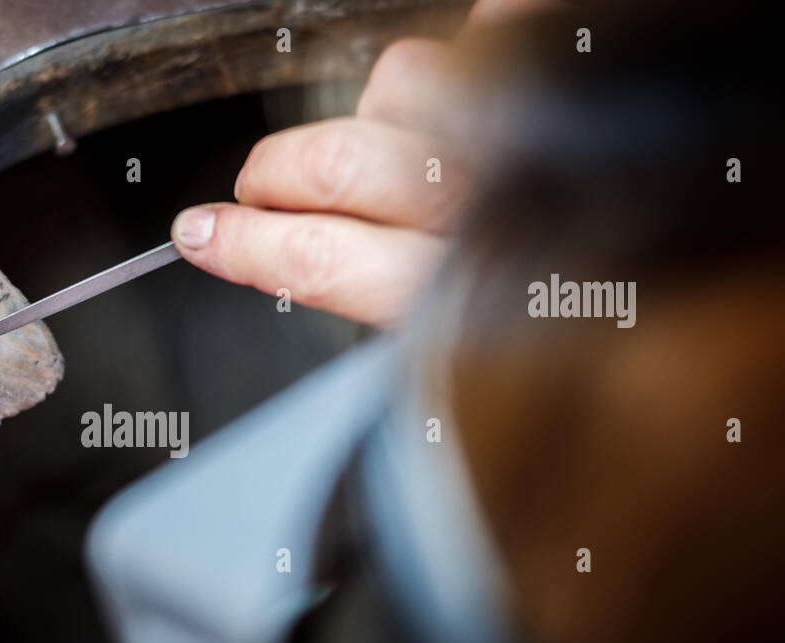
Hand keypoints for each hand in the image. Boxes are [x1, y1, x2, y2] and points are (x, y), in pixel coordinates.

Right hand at [170, 0, 556, 324]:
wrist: (719, 240)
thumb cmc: (593, 310)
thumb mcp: (478, 338)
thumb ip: (392, 296)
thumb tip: (302, 256)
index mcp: (464, 294)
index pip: (320, 265)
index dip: (245, 246)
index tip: (197, 234)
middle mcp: (494, 209)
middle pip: (338, 168)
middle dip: (274, 172)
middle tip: (257, 184)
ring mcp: (533, 132)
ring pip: (402, 84)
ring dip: (387, 111)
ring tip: (414, 144)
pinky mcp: (571, 69)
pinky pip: (485, 29)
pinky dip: (479, 52)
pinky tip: (490, 94)